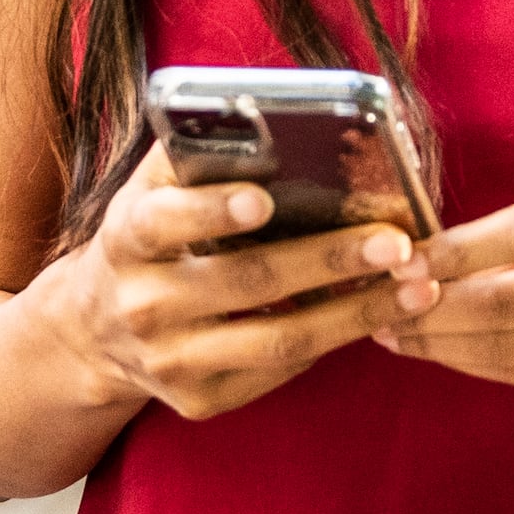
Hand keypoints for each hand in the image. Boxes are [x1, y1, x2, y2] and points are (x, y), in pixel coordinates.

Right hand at [29, 142, 428, 423]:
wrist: (96, 331)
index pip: (162, 223)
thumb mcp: (148, 191)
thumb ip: (194, 154)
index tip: (265, 198)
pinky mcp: (200, 400)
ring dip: (355, 313)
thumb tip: (264, 113)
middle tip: (394, 242)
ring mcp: (172, 362)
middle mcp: (143, 305)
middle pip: (246, 283)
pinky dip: (334, 340)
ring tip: (416, 286)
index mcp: (127, 240)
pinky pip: (279, 371)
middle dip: (327, 260)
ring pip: (277, 341)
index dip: (213, 210)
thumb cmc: (147, 239)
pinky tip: (379, 314)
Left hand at [383, 177, 513, 398]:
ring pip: (513, 349)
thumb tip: (448, 248)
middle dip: (434, 307)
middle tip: (381, 302)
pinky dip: (479, 365)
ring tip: (393, 332)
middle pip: (509, 303)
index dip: (460, 248)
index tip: (406, 256)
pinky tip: (443, 353)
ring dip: (444, 343)